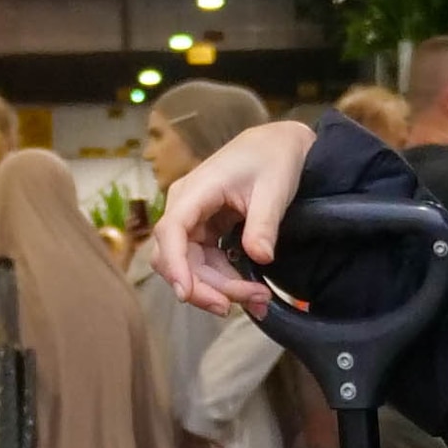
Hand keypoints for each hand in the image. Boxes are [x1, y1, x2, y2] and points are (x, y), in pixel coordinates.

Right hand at [149, 120, 315, 316]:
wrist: (277, 145)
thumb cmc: (273, 159)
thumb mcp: (274, 189)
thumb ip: (264, 223)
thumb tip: (260, 258)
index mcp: (196, 190)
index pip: (171, 231)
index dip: (174, 264)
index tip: (185, 294)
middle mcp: (185, 207)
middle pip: (176, 258)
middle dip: (206, 287)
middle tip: (250, 302)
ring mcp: (192, 221)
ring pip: (190, 267)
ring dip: (219, 289)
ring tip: (259, 299)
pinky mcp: (204, 231)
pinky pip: (204, 264)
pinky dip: (224, 281)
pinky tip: (251, 293)